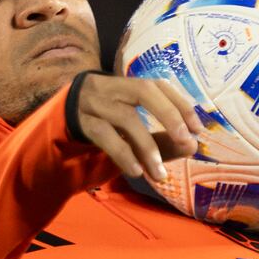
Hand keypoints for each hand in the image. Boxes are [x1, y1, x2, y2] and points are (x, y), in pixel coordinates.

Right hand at [76, 75, 201, 180]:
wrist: (60, 119)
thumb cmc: (106, 121)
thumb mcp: (135, 127)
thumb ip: (162, 137)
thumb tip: (192, 147)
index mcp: (128, 83)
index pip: (159, 85)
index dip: (181, 104)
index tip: (198, 129)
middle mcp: (112, 87)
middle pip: (144, 92)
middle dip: (169, 115)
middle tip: (185, 142)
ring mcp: (94, 103)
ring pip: (126, 118)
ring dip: (148, 147)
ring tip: (160, 174)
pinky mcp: (81, 123)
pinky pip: (105, 137)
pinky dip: (124, 154)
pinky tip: (137, 172)